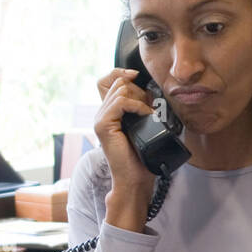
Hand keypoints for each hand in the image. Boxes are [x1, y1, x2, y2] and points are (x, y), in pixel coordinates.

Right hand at [93, 67, 157, 229]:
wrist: (135, 179)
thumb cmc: (142, 157)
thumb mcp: (144, 126)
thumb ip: (141, 108)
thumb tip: (150, 92)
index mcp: (109, 112)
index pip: (108, 80)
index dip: (121, 73)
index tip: (137, 76)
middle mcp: (102, 113)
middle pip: (118, 82)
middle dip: (138, 90)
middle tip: (150, 108)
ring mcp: (100, 119)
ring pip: (120, 89)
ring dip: (140, 98)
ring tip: (148, 114)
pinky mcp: (103, 126)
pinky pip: (121, 102)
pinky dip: (137, 105)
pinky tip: (146, 116)